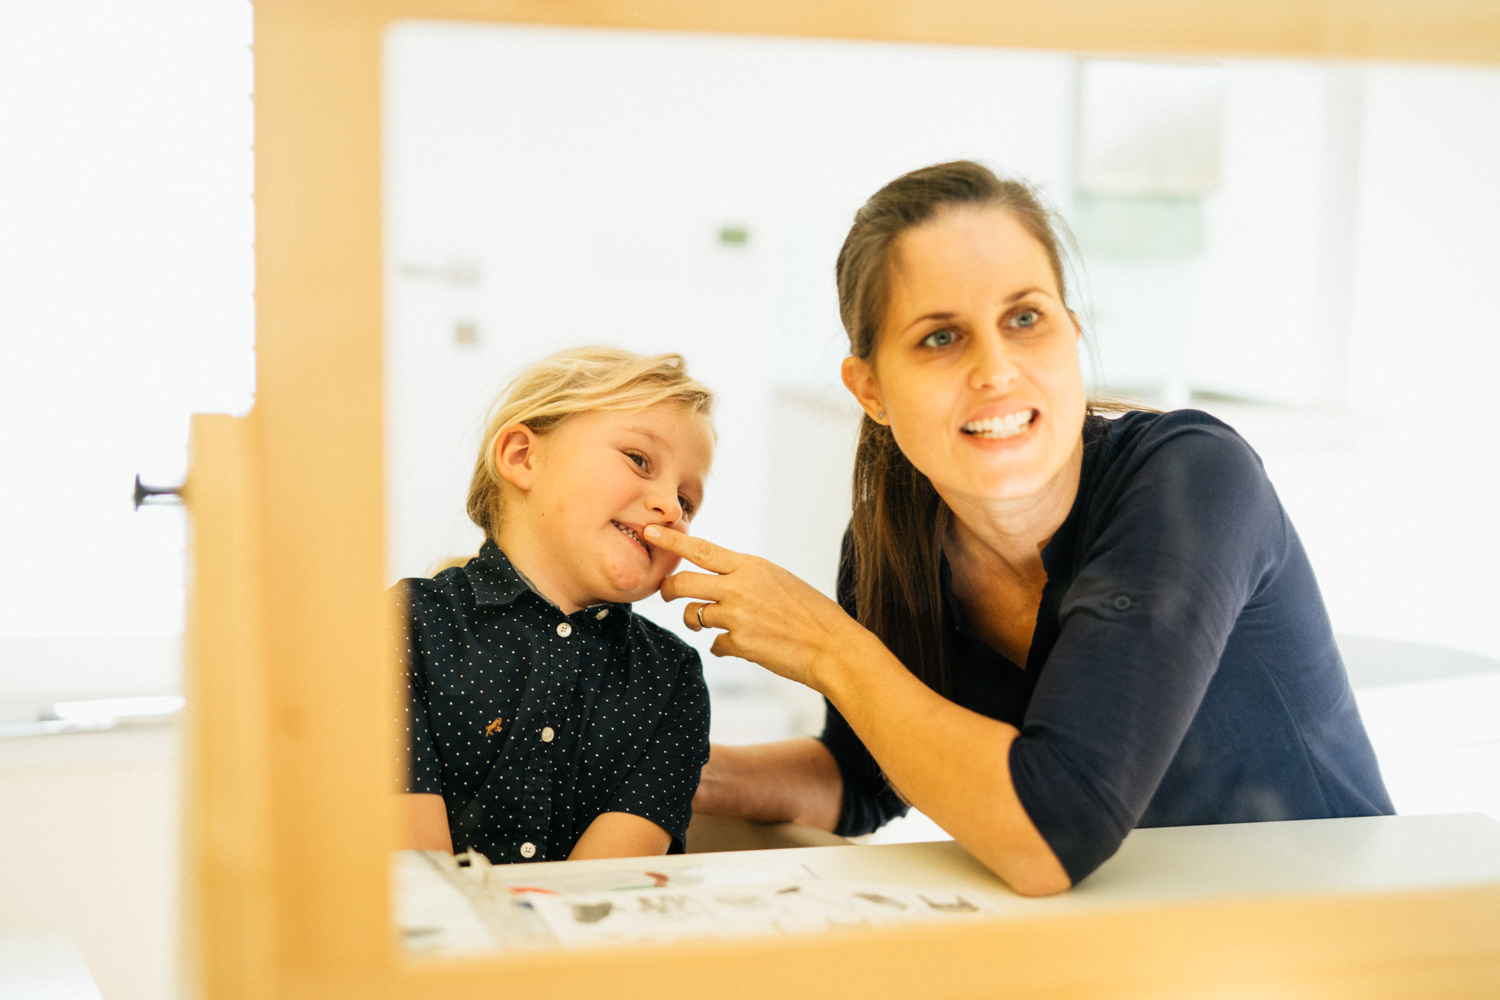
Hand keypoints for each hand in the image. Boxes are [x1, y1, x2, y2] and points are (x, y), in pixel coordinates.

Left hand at [645, 525, 867, 691]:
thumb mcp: (778, 580)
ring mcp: (737, 616)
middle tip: (665, 593)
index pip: (701, 548)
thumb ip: (745, 577)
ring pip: (692, 615)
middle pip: (682, 582)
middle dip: (667, 589)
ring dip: (694, 621)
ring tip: (708, 624)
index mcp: (751, 566)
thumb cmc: (810, 613)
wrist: (833, 647)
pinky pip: (714, 644)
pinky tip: (741, 645)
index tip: (650, 530)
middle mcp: (740, 587)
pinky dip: (722, 646)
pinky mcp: (739, 644)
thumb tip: (717, 581)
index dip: (672, 539)